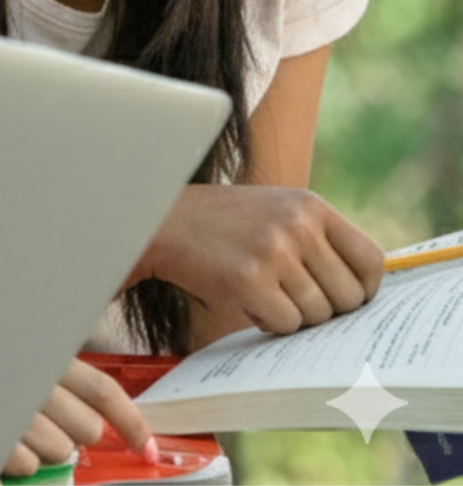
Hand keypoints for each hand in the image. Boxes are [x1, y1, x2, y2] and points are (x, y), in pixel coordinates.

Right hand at [0, 357, 154, 479]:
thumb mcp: (22, 354)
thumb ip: (61, 374)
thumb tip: (111, 404)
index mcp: (45, 355)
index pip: (103, 391)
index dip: (131, 422)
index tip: (146, 450)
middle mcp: (32, 379)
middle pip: (88, 429)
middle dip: (71, 434)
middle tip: (41, 422)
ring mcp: (11, 409)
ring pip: (59, 452)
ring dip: (40, 450)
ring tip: (12, 431)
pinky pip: (26, 465)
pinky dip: (13, 461)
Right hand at [138, 183, 383, 342]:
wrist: (157, 221)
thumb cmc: (221, 225)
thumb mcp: (275, 211)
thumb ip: (319, 240)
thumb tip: (363, 293)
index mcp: (310, 205)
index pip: (372, 261)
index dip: (363, 289)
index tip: (341, 298)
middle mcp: (298, 224)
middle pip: (349, 297)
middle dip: (323, 309)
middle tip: (290, 298)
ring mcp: (274, 250)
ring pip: (317, 314)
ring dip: (292, 315)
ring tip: (262, 293)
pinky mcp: (249, 278)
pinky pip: (286, 324)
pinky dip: (268, 322)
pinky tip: (246, 300)